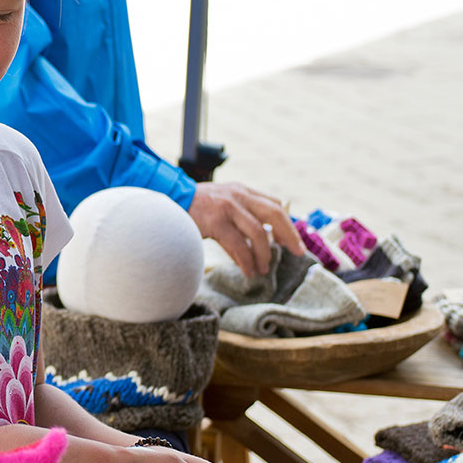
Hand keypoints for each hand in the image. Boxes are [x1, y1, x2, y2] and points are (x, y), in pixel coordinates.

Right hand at [188, 182, 302, 279]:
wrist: (165, 201)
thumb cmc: (191, 207)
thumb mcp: (219, 200)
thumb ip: (238, 211)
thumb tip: (258, 235)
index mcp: (241, 190)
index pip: (273, 204)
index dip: (286, 223)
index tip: (290, 240)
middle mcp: (237, 195)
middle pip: (274, 214)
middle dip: (289, 235)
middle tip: (297, 252)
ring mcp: (226, 207)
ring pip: (258, 233)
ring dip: (263, 255)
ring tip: (263, 269)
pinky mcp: (215, 222)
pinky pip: (238, 245)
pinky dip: (246, 261)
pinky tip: (247, 271)